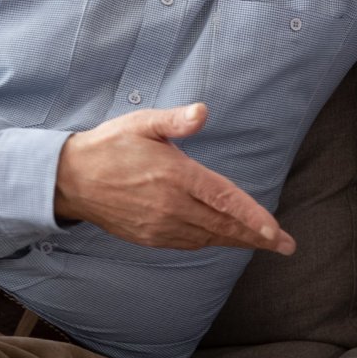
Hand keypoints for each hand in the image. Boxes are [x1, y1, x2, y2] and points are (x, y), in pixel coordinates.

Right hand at [53, 103, 294, 254]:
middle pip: (224, 225)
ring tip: (263, 242)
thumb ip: (175, 120)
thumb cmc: (110, 146)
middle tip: (286, 245)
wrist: (71, 180)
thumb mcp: (141, 123)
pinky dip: (211, 241)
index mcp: (175, 175)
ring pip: (209, 237)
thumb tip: (202, 112)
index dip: (252, 217)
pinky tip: (223, 237)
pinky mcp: (150, 237)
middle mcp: (171, 206)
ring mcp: (160, 226)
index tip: (276, 232)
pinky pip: (189, 243)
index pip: (224, 199)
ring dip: (237, 240)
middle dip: (258, 236)